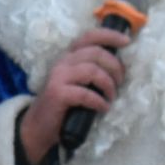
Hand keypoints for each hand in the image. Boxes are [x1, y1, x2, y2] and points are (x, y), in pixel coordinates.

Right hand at [20, 27, 130, 164]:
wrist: (38, 128)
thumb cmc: (63, 107)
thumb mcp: (77, 84)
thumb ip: (92, 73)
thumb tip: (119, 70)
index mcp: (69, 57)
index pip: (90, 37)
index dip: (110, 36)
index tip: (127, 41)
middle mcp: (63, 63)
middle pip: (96, 53)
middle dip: (115, 66)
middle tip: (121, 81)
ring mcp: (58, 77)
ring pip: (93, 70)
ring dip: (108, 84)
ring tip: (111, 97)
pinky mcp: (57, 94)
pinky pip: (86, 94)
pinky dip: (99, 101)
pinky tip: (103, 108)